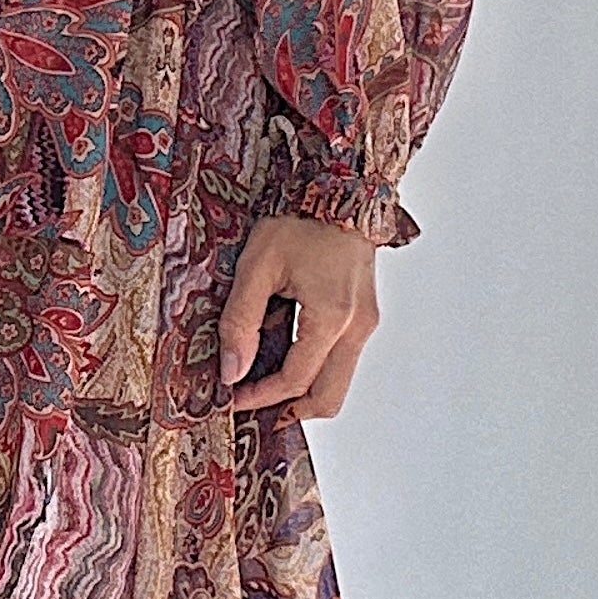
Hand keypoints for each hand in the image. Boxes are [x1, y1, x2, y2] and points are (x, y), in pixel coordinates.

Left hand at [216, 213, 382, 418]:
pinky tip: (283, 353)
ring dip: (303, 391)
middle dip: (289, 409)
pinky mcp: (364, 315)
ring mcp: (366, 323)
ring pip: (338, 383)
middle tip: (253, 404)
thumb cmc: (300, 219)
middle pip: (329, 398)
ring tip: (264, 381)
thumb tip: (231, 370)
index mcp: (332, 317)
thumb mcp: (257, 266)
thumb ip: (240, 320)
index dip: (261, 396)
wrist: (341, 189)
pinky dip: (314, 369)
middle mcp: (357, 327)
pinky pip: (341, 360)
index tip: (233, 396)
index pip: (296, 379)